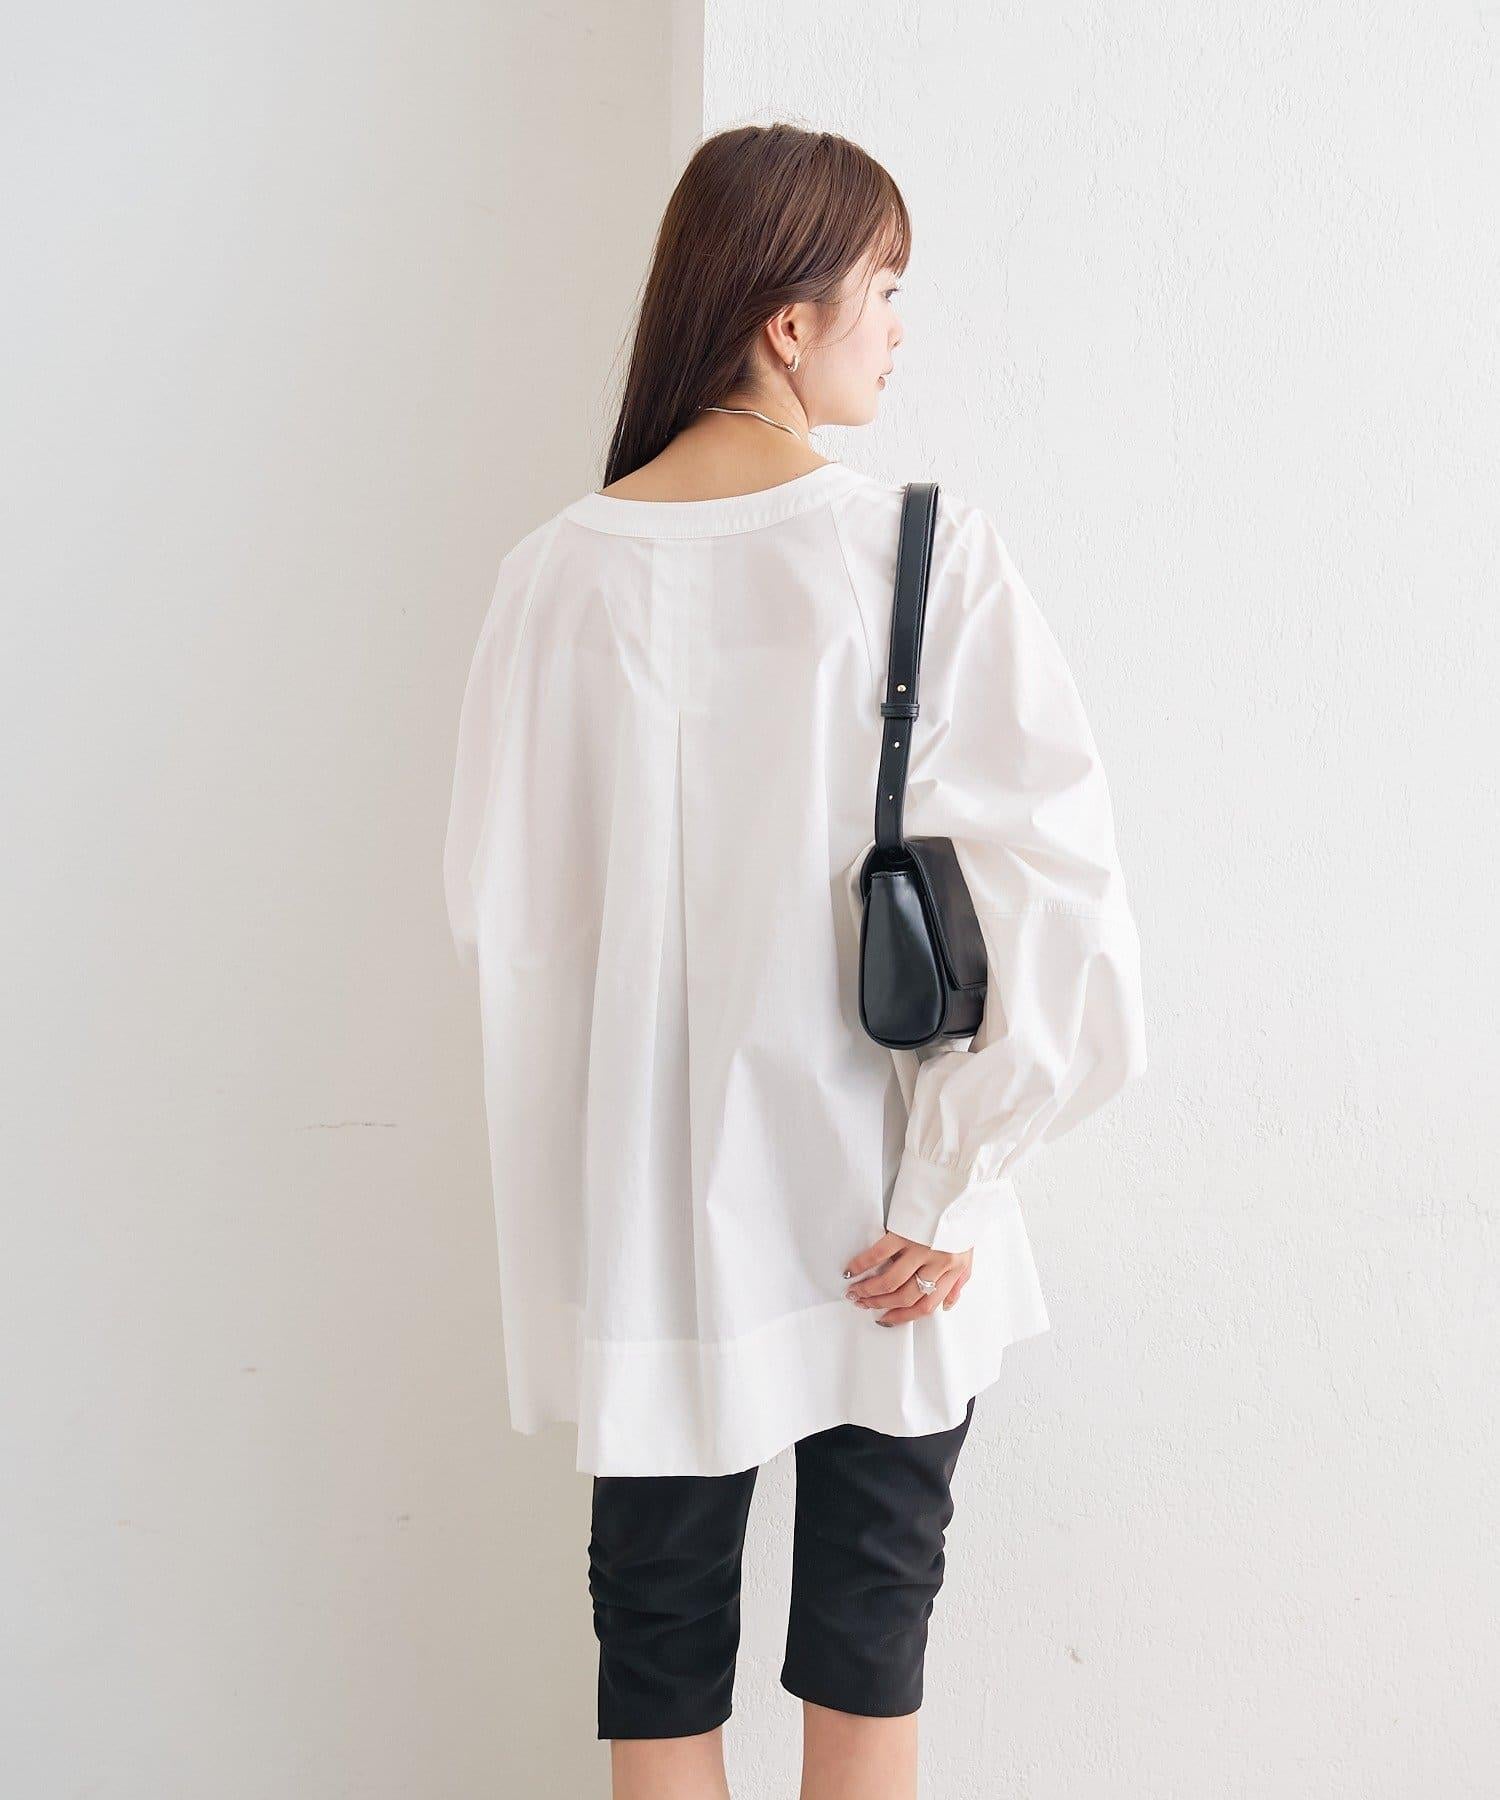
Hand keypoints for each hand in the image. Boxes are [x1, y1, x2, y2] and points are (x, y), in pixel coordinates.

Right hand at [841, 1230, 972, 1325]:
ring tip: (854, 1292)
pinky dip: (862, 1264)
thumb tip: (948, 1306)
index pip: (927, 1305)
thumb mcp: (967, 1254)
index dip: (904, 1316)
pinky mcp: (906, 1232)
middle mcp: (938, 1263)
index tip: (886, 1318)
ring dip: (869, 1290)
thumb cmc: (961, 1219)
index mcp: (953, 1270)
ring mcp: (921, 1248)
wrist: (960, 1184)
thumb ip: (959, 1281)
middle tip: (863, 1304)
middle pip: (906, 1296)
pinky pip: (879, 1254)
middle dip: (881, 1304)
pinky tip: (851, 1270)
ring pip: (891, 1281)